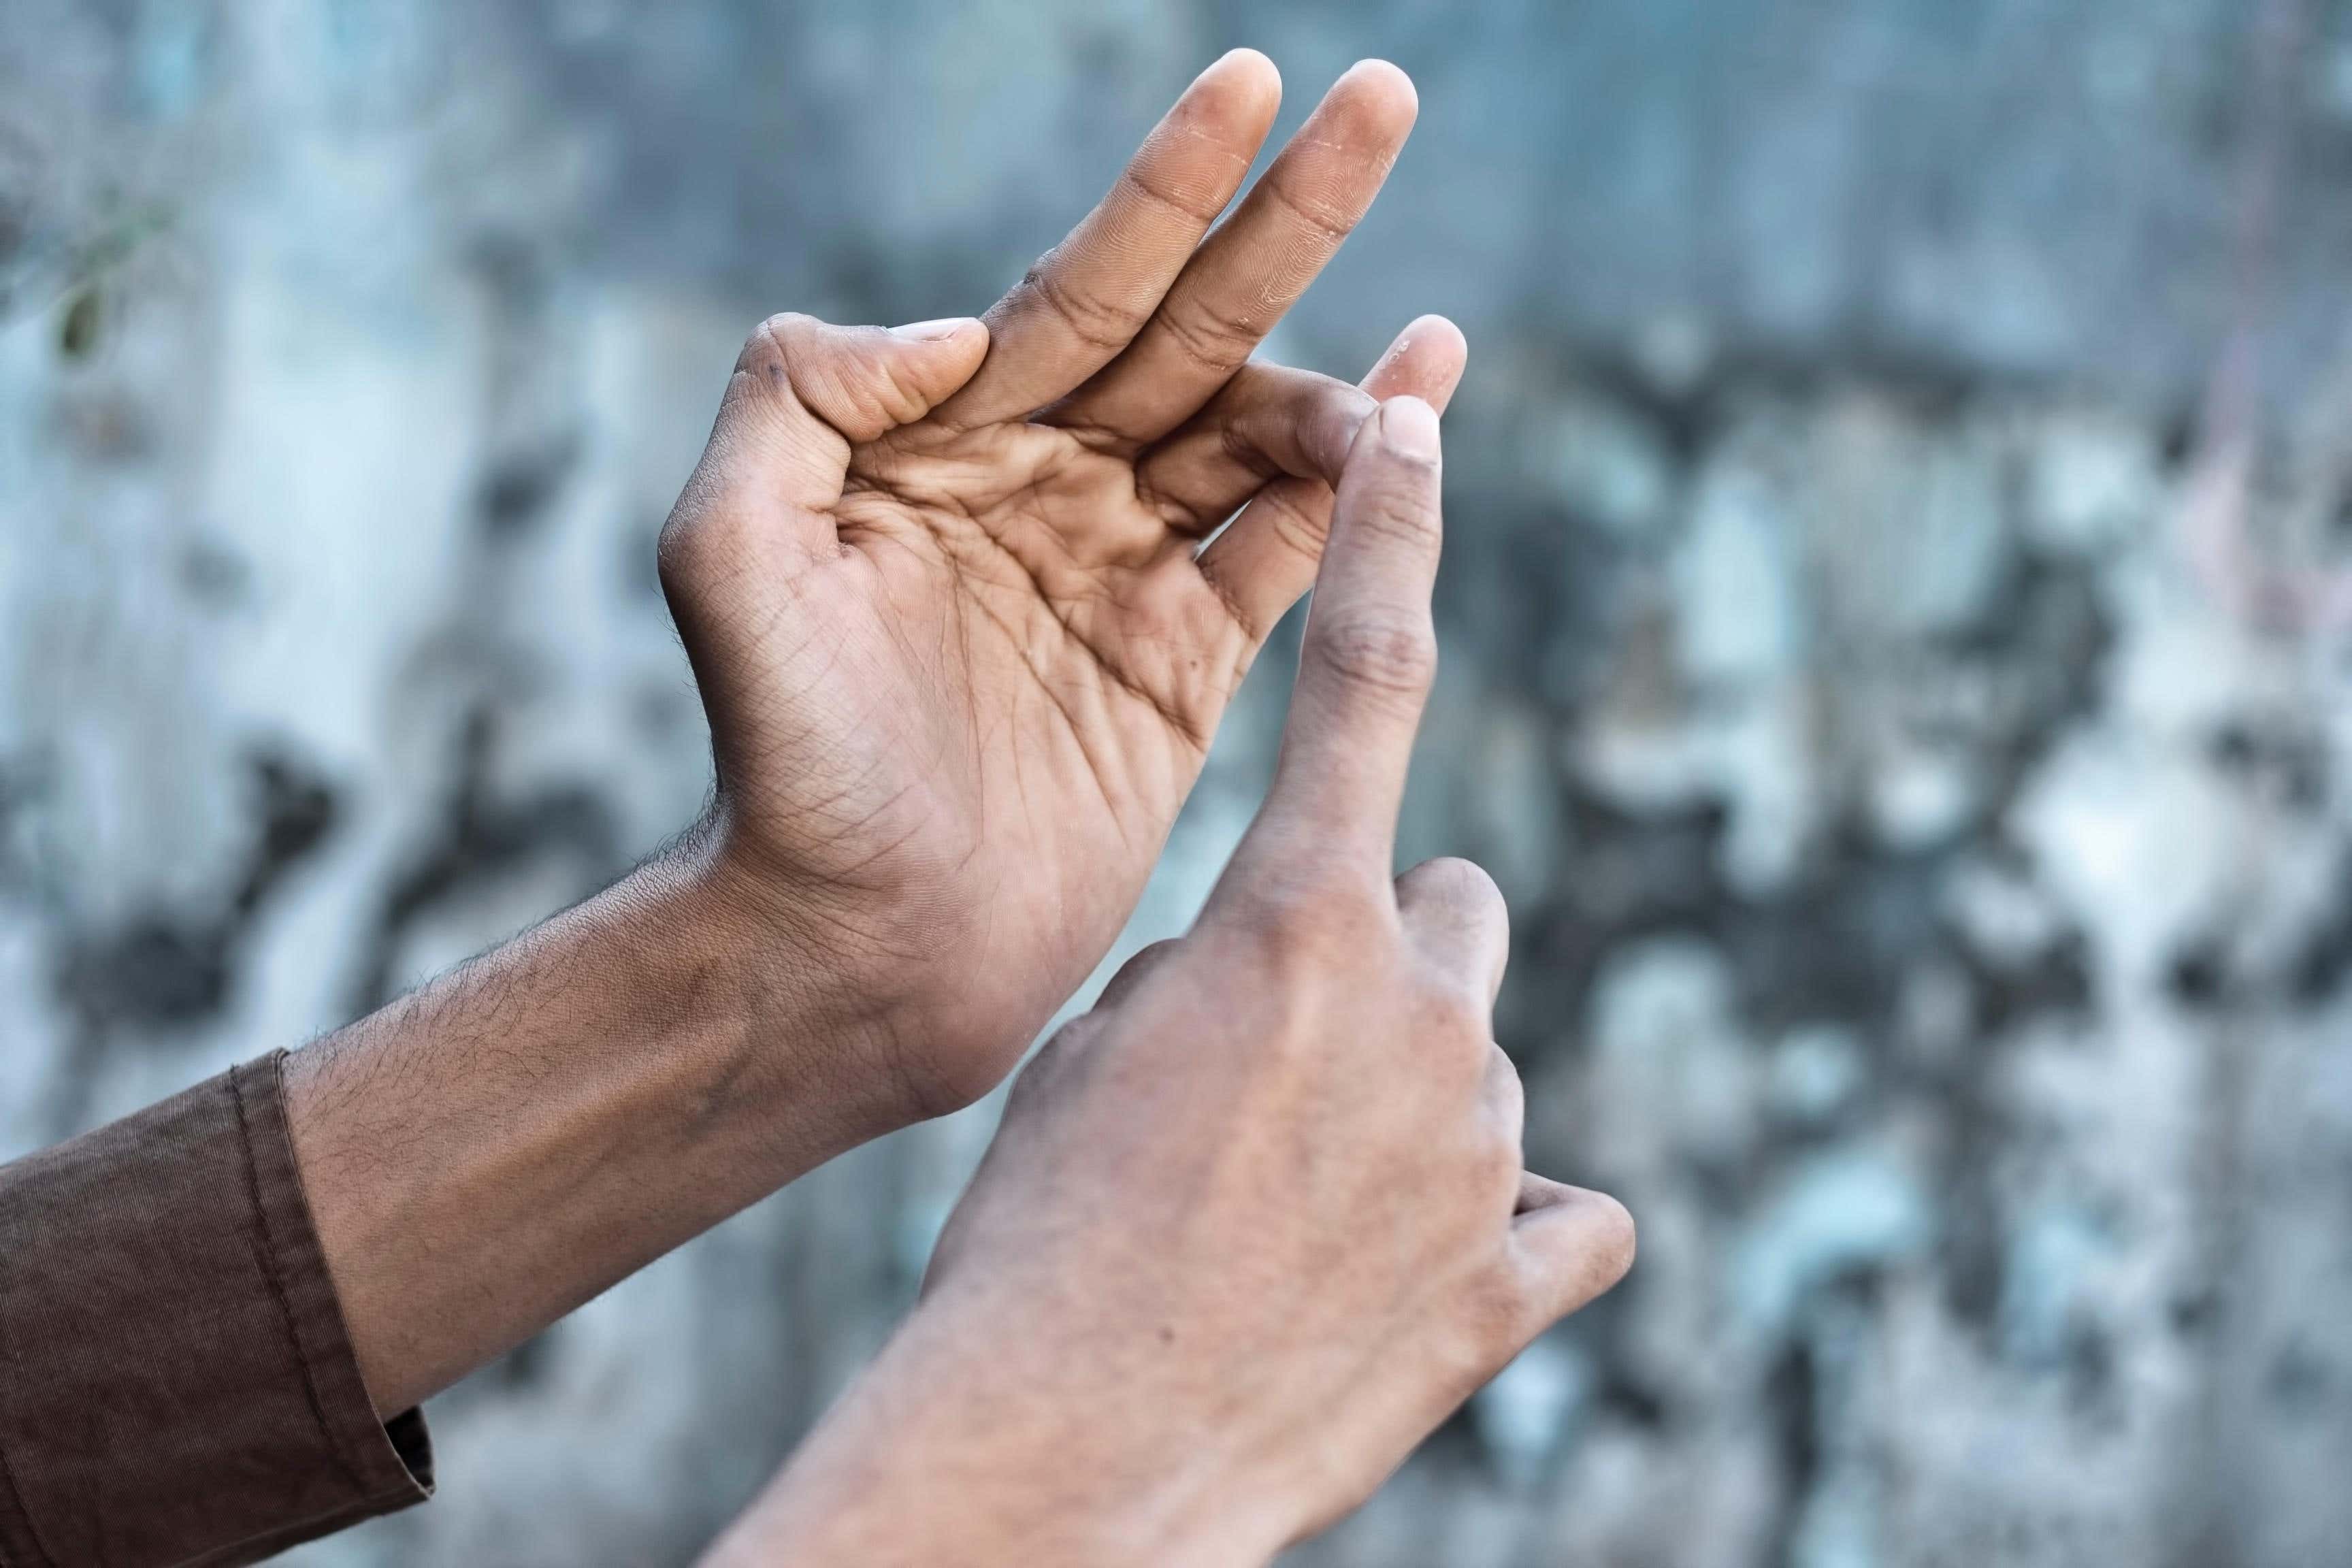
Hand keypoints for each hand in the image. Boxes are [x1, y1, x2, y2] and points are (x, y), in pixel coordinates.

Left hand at [655, 50, 1465, 1121]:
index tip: (1252, 82)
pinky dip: (1361, 490)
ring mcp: (1119, 574)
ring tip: (1426, 332)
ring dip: (1343, 374)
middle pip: (1189, 327)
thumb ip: (802, 394)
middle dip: (1286, 218)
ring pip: (1254, 434)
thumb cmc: (774, 758)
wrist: (845, 945)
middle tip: (1385, 98)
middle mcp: (1041, 487)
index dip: (1166, 185)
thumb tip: (968, 323)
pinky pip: (1286, 555)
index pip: (1077, 284)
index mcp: (944, 442)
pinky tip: (1420, 414)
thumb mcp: (727, 546)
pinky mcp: (1181, 671)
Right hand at [709, 400, 1636, 1565]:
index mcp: (1291, 926)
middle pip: (1453, 908)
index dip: (1391, 534)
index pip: (1364, 677)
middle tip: (1290, 1061)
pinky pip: (1568, 1215)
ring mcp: (1483, 1142)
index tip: (1417, 424)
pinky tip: (1412, 1282)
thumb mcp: (1101, 1060)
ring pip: (1480, 1058)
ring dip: (1415, 1103)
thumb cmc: (1038, 1238)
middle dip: (1391, 955)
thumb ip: (1223, 978)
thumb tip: (1289, 979)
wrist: (1057, 1454)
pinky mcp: (1517, 1274)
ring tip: (1295, 1214)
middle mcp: (1423, 1008)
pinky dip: (1507, 1231)